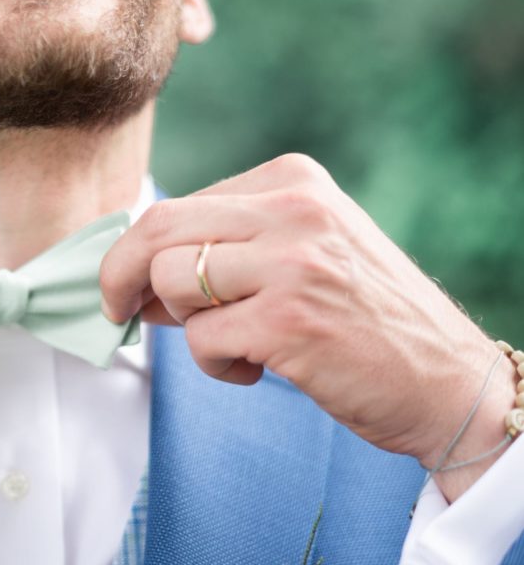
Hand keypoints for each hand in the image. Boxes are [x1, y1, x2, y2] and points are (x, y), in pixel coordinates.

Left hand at [100, 154, 512, 494]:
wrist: (448, 382)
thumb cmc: (364, 321)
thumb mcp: (302, 255)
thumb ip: (226, 251)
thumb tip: (134, 274)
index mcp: (292, 182)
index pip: (179, 204)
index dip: (137, 249)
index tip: (128, 283)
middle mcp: (293, 210)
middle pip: (158, 228)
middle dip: (118, 274)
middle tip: (115, 310)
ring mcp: (292, 263)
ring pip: (170, 281)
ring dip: (181, 325)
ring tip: (229, 343)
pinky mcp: (289, 321)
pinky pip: (200, 338)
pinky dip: (213, 364)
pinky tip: (255, 369)